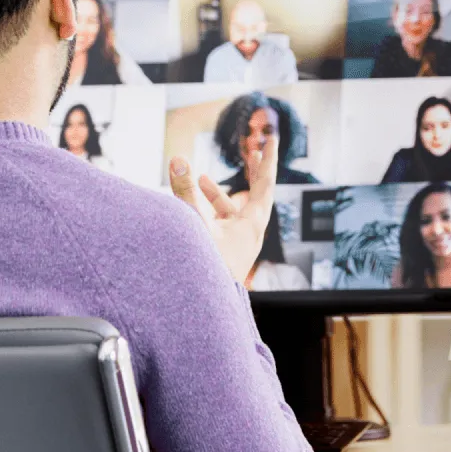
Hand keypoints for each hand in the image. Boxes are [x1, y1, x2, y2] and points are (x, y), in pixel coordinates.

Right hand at [168, 137, 277, 284]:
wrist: (203, 310)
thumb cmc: (204, 269)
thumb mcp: (194, 224)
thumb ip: (184, 191)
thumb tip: (178, 159)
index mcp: (251, 226)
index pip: (265, 185)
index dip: (268, 160)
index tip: (272, 140)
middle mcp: (248, 234)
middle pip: (256, 195)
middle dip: (253, 172)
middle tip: (254, 151)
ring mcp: (236, 245)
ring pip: (231, 211)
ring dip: (217, 193)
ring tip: (200, 178)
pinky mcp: (222, 253)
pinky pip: (218, 225)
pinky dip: (207, 211)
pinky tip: (191, 207)